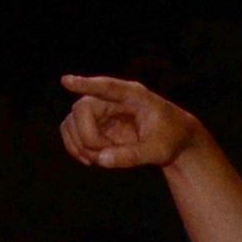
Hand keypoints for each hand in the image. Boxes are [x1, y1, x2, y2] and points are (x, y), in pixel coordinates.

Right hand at [58, 76, 202, 170]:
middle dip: (87, 137)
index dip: (86, 84)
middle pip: (83, 109)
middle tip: (103, 157)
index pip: (107, 87)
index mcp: (134, 96)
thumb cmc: (171, 138)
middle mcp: (113, 99)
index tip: (66, 81)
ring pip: (72, 121)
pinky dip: (75, 147)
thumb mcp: (158, 150)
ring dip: (79, 144)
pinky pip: (73, 131)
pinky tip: (90, 160)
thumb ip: (133, 155)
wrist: (176, 138)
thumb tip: (101, 159)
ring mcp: (102, 111)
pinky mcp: (96, 124)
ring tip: (99, 160)